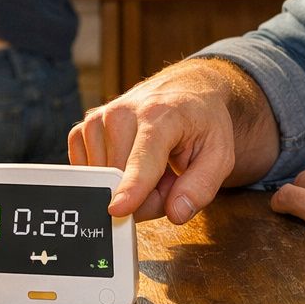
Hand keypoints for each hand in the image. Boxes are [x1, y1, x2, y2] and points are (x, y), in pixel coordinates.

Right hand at [68, 58, 273, 224]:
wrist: (182, 91)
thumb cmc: (200, 123)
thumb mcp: (219, 155)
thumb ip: (201, 186)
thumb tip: (176, 213)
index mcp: (160, 115)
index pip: (142, 158)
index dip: (132, 188)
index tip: (117, 210)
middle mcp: (122, 113)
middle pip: (122, 180)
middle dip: (146, 196)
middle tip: (169, 178)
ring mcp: (99, 119)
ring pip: (103, 180)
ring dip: (128, 187)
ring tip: (152, 166)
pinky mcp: (84, 128)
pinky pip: (88, 171)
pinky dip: (109, 177)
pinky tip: (129, 163)